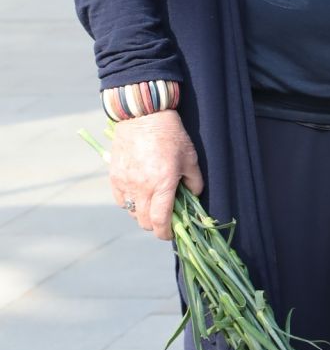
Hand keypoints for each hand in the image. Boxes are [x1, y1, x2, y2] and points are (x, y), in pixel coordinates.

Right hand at [107, 111, 202, 241]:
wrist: (143, 115)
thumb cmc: (171, 135)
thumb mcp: (190, 158)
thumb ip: (194, 181)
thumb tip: (193, 197)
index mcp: (162, 185)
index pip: (160, 222)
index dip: (165, 233)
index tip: (170, 233)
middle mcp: (141, 188)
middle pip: (145, 222)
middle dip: (156, 225)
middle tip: (164, 217)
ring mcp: (125, 183)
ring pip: (131, 212)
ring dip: (142, 214)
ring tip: (151, 203)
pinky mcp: (114, 176)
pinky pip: (120, 200)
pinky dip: (129, 202)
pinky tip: (138, 194)